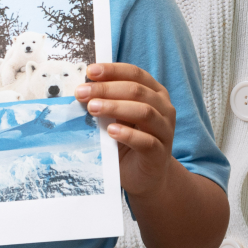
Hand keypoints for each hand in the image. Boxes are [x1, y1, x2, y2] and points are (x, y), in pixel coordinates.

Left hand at [76, 62, 181, 195]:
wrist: (144, 176)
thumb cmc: (128, 142)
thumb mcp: (117, 117)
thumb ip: (107, 102)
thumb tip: (82, 88)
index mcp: (154, 93)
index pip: (135, 74)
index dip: (112, 70)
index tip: (90, 71)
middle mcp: (164, 108)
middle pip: (137, 91)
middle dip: (106, 89)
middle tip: (82, 93)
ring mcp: (165, 131)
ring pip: (144, 112)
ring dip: (115, 107)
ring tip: (92, 108)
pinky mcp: (160, 153)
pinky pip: (146, 141)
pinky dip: (127, 134)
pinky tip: (111, 131)